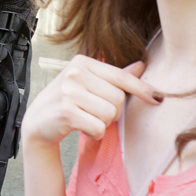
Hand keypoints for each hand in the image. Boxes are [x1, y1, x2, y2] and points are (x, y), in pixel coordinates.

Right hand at [21, 56, 161, 148]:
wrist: (37, 122)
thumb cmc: (67, 101)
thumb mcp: (88, 84)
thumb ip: (114, 76)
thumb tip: (141, 65)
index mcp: (82, 62)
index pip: (120, 76)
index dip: (141, 88)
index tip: (158, 98)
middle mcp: (75, 73)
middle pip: (117, 98)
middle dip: (112, 112)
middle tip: (94, 112)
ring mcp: (69, 91)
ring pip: (109, 114)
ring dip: (102, 124)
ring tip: (86, 119)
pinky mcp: (66, 111)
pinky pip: (98, 128)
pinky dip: (94, 133)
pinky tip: (81, 128)